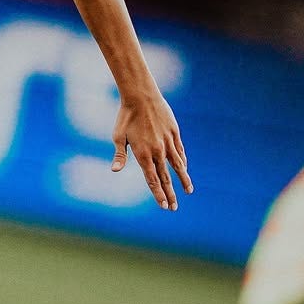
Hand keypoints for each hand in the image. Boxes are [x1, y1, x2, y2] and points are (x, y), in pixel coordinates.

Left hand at [112, 92, 193, 210]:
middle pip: (166, 177)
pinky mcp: (174, 133)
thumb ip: (120, 155)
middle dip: (170, 194)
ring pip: (178, 165)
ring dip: (183, 179)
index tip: (164, 206)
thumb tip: (114, 170)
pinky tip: (184, 169)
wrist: (141, 96)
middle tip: (174, 208)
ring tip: (188, 191)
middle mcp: (158, 151)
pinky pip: (180, 151)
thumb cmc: (125, 117)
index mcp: (143, 154)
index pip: (152, 180)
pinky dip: (183, 162)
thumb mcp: (118, 136)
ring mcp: (168, 142)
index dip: (158, 194)